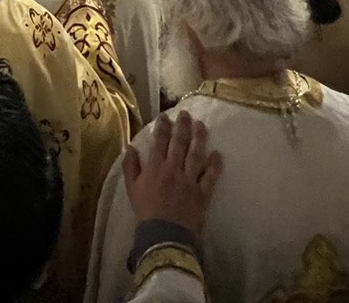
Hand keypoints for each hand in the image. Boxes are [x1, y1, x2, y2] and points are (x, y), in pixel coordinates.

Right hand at [123, 110, 222, 239]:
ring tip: (202, 125)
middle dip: (183, 126)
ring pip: (196, 154)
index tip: (165, 116)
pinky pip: (210, 176)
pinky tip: (218, 153)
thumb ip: (130, 166)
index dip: (163, 127)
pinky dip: (215, 164)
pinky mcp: (202, 193)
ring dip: (199, 138)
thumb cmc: (145, 212)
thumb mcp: (131, 189)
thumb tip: (131, 147)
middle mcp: (173, 169)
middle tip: (186, 114)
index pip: (160, 141)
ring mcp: (190, 180)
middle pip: (179, 143)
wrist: (164, 235)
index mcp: (155, 167)